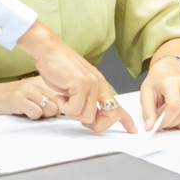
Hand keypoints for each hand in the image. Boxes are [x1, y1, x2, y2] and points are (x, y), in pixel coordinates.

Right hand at [0, 75, 65, 119]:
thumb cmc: (10, 99)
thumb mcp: (31, 94)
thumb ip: (47, 99)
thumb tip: (67, 112)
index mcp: (41, 81)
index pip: (64, 96)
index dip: (62, 108)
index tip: (53, 112)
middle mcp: (36, 83)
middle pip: (60, 105)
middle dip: (51, 114)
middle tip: (37, 112)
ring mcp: (27, 90)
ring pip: (51, 109)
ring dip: (42, 116)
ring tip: (29, 112)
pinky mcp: (18, 98)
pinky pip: (37, 113)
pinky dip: (31, 117)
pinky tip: (21, 112)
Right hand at [16, 21, 136, 132]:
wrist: (47, 49)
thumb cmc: (57, 66)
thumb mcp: (75, 86)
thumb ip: (84, 99)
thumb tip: (86, 116)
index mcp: (100, 84)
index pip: (117, 106)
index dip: (126, 120)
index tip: (132, 130)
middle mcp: (99, 84)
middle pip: (109, 117)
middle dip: (95, 125)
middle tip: (79, 119)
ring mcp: (92, 84)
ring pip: (88, 116)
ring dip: (72, 113)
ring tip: (63, 100)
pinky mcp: (81, 84)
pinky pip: (75, 109)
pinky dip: (64, 107)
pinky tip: (59, 96)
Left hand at [140, 61, 179, 129]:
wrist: (168, 71)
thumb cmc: (158, 81)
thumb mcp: (146, 92)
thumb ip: (147, 110)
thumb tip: (150, 126)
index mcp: (172, 83)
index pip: (174, 107)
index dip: (166, 120)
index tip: (160, 124)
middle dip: (173, 123)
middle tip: (166, 122)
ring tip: (179, 123)